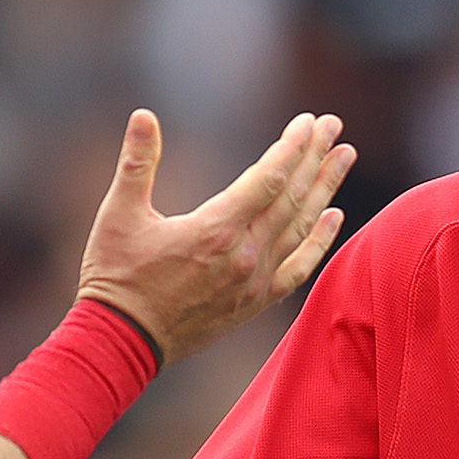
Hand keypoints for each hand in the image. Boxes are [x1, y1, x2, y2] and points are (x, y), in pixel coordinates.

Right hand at [77, 110, 351, 365]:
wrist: (122, 344)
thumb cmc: (115, 277)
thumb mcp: (118, 215)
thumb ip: (136, 162)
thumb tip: (143, 115)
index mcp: (215, 229)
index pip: (269, 178)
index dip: (291, 146)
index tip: (308, 122)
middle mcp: (244, 254)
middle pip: (292, 197)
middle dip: (315, 157)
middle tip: (334, 126)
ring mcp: (253, 281)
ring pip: (301, 228)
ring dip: (324, 190)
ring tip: (343, 158)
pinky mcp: (254, 303)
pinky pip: (298, 269)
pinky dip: (319, 242)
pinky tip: (334, 218)